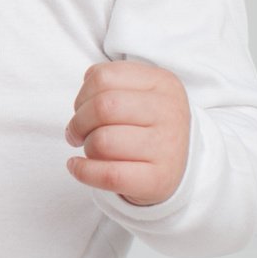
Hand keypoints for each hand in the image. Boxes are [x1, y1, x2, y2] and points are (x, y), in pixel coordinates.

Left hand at [65, 60, 190, 205]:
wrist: (179, 165)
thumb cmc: (147, 123)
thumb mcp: (137, 92)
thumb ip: (105, 87)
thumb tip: (79, 106)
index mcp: (162, 83)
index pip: (103, 77)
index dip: (82, 94)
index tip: (82, 108)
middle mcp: (169, 112)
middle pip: (103, 108)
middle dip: (79, 122)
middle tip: (77, 132)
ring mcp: (167, 147)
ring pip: (103, 141)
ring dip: (87, 147)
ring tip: (93, 149)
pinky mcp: (159, 180)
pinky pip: (109, 175)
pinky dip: (83, 171)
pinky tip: (78, 166)